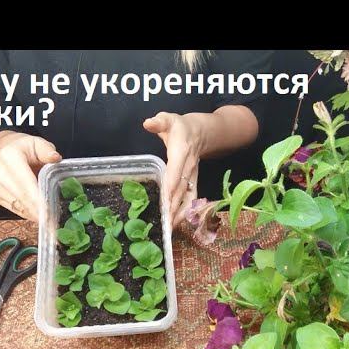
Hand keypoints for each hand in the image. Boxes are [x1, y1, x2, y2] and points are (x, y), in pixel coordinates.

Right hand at [0, 131, 61, 220]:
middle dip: (37, 212)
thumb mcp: (38, 144)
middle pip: (20, 197)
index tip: (48, 214)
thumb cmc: (26, 149)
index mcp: (9, 156)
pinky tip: (38, 217)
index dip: (37, 199)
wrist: (4, 150)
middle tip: (53, 225)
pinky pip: (12, 208)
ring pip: (16, 205)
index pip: (25, 182)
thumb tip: (55, 158)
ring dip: (33, 216)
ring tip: (49, 223)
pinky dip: (26, 214)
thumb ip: (47, 151)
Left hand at [143, 112, 204, 227]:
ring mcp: (193, 177)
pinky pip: (191, 200)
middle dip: (174, 207)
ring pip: (188, 198)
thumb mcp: (168, 119)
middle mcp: (189, 168)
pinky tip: (177, 224)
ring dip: (181, 214)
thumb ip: (159, 122)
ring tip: (171, 229)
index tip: (165, 201)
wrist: (201, 132)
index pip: (176, 172)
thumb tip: (148, 123)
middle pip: (182, 190)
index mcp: (182, 153)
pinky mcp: (193, 183)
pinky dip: (185, 213)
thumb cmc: (179, 127)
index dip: (171, 186)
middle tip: (165, 223)